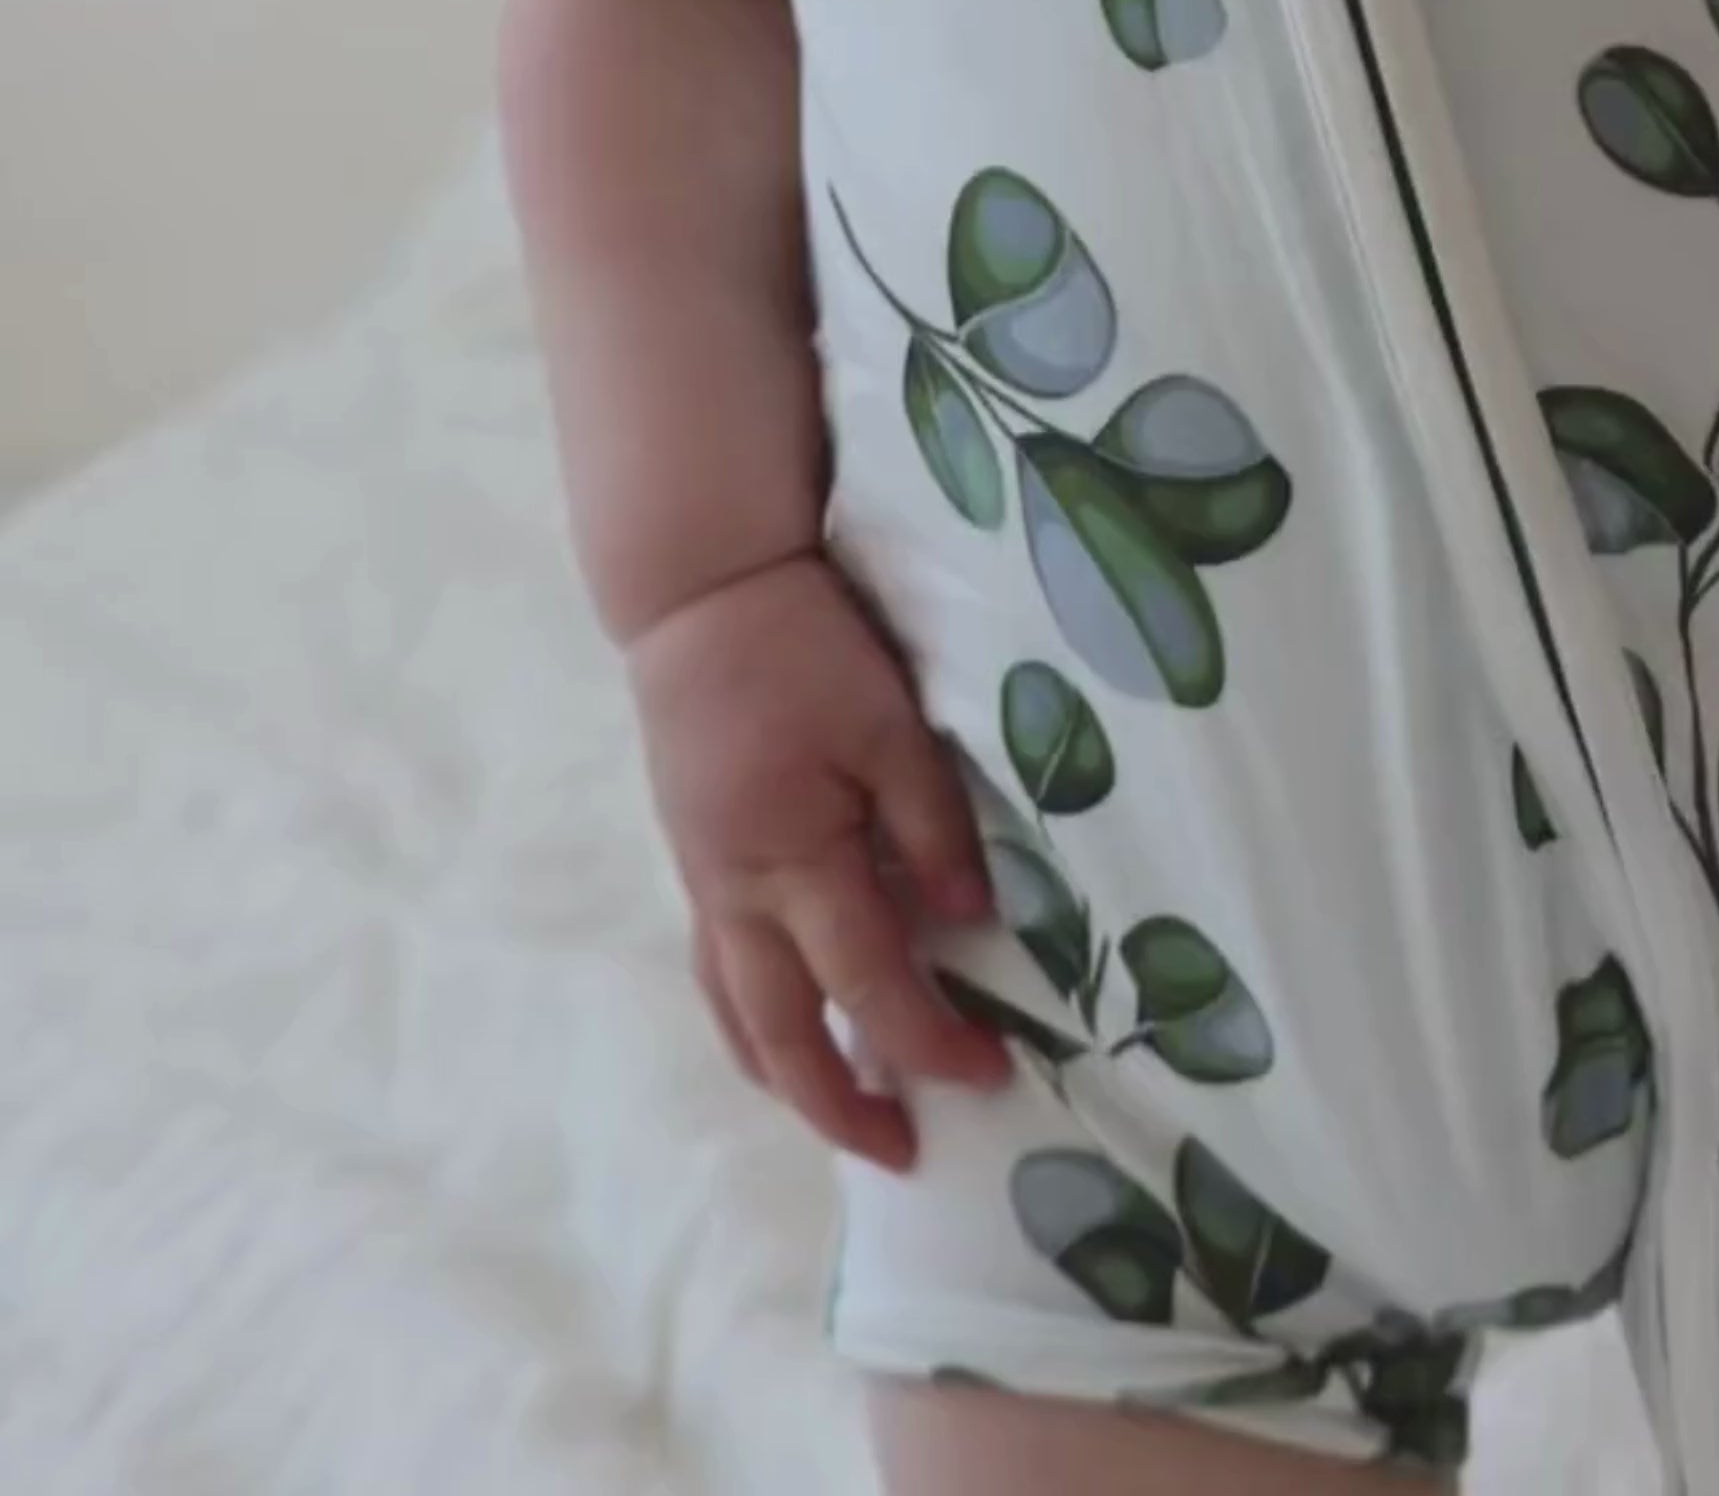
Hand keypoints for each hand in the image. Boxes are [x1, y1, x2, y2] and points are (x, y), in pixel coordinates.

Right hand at [627, 553, 1010, 1167]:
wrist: (701, 599)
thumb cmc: (806, 651)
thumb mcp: (891, 725)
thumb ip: (932, 826)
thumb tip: (970, 924)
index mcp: (791, 860)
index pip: (869, 982)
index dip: (929, 1039)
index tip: (990, 1076)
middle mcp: (736, 892)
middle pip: (780, 1034)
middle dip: (838, 1105)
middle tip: (899, 1152)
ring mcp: (705, 880)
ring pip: (734, 1013)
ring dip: (785, 1074)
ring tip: (841, 1112)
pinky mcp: (696, 858)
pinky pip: (719, 970)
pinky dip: (754, 1020)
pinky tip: (787, 1024)